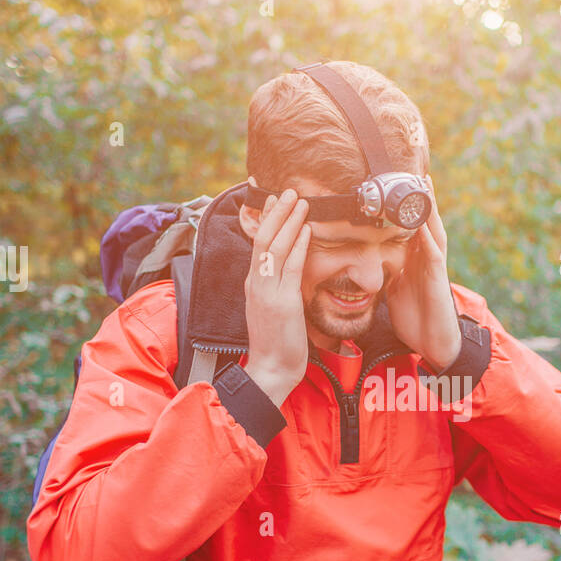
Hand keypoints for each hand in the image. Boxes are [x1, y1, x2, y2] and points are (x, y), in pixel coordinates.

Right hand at [243, 188, 310, 406]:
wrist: (270, 370)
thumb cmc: (276, 343)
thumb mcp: (273, 309)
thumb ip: (277, 287)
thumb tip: (289, 269)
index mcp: (254, 283)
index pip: (258, 243)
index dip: (265, 219)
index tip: (272, 199)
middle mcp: (256, 283)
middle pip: (263, 238)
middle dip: (276, 212)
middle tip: (287, 190)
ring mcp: (267, 292)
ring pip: (274, 247)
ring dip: (288, 221)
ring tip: (299, 200)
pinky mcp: (282, 302)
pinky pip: (290, 267)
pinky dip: (298, 245)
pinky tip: (306, 229)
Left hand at [386, 174, 462, 370]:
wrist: (432, 344)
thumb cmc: (416, 319)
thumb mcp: (395, 291)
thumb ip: (388, 274)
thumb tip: (371, 265)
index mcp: (415, 261)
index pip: (411, 227)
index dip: (406, 207)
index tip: (399, 184)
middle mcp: (427, 259)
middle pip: (426, 223)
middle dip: (422, 199)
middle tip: (418, 172)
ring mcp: (434, 268)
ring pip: (433, 232)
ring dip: (430, 210)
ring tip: (425, 186)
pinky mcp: (437, 281)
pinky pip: (434, 255)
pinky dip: (429, 238)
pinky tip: (425, 224)